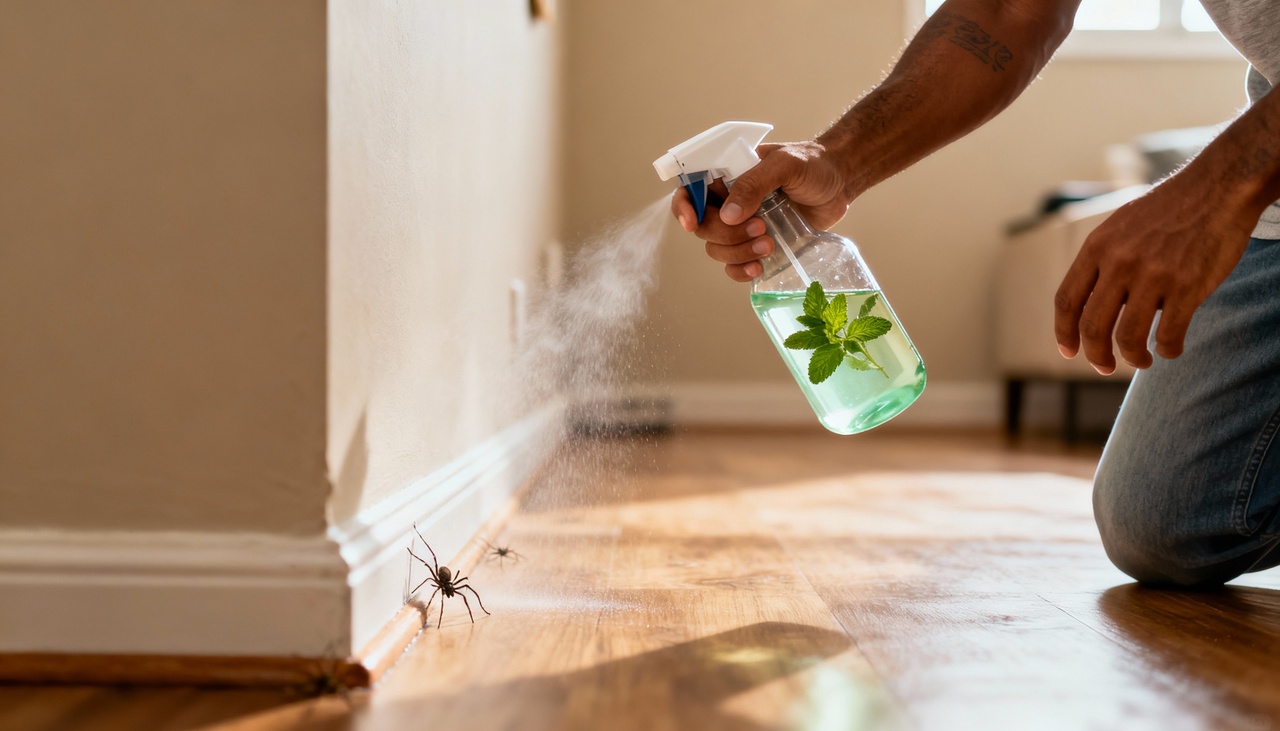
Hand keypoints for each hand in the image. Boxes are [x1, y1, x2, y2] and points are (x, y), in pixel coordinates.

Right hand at [670, 141, 853, 281]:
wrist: (839, 183)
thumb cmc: (812, 164)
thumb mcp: (785, 164)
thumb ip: (755, 183)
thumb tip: (728, 215)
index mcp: (727, 175)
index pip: (689, 189)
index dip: (683, 207)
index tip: (691, 223)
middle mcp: (728, 201)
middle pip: (703, 226)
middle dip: (725, 234)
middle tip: (760, 227)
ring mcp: (741, 226)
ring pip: (717, 249)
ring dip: (737, 253)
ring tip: (769, 244)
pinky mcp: (756, 246)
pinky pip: (734, 266)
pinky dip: (740, 271)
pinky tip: (757, 268)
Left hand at [1053, 174, 1255, 373]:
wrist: (1217, 187)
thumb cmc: (1168, 210)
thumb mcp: (1120, 226)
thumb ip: (1101, 261)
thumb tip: (1087, 304)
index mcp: (1097, 247)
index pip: (1067, 301)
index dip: (1064, 332)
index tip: (1068, 352)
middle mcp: (1120, 262)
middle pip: (1092, 326)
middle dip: (1095, 355)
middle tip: (1104, 367)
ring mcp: (1153, 275)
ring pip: (1128, 337)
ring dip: (1132, 358)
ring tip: (1141, 360)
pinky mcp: (1187, 286)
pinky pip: (1168, 335)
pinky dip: (1167, 350)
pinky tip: (1170, 349)